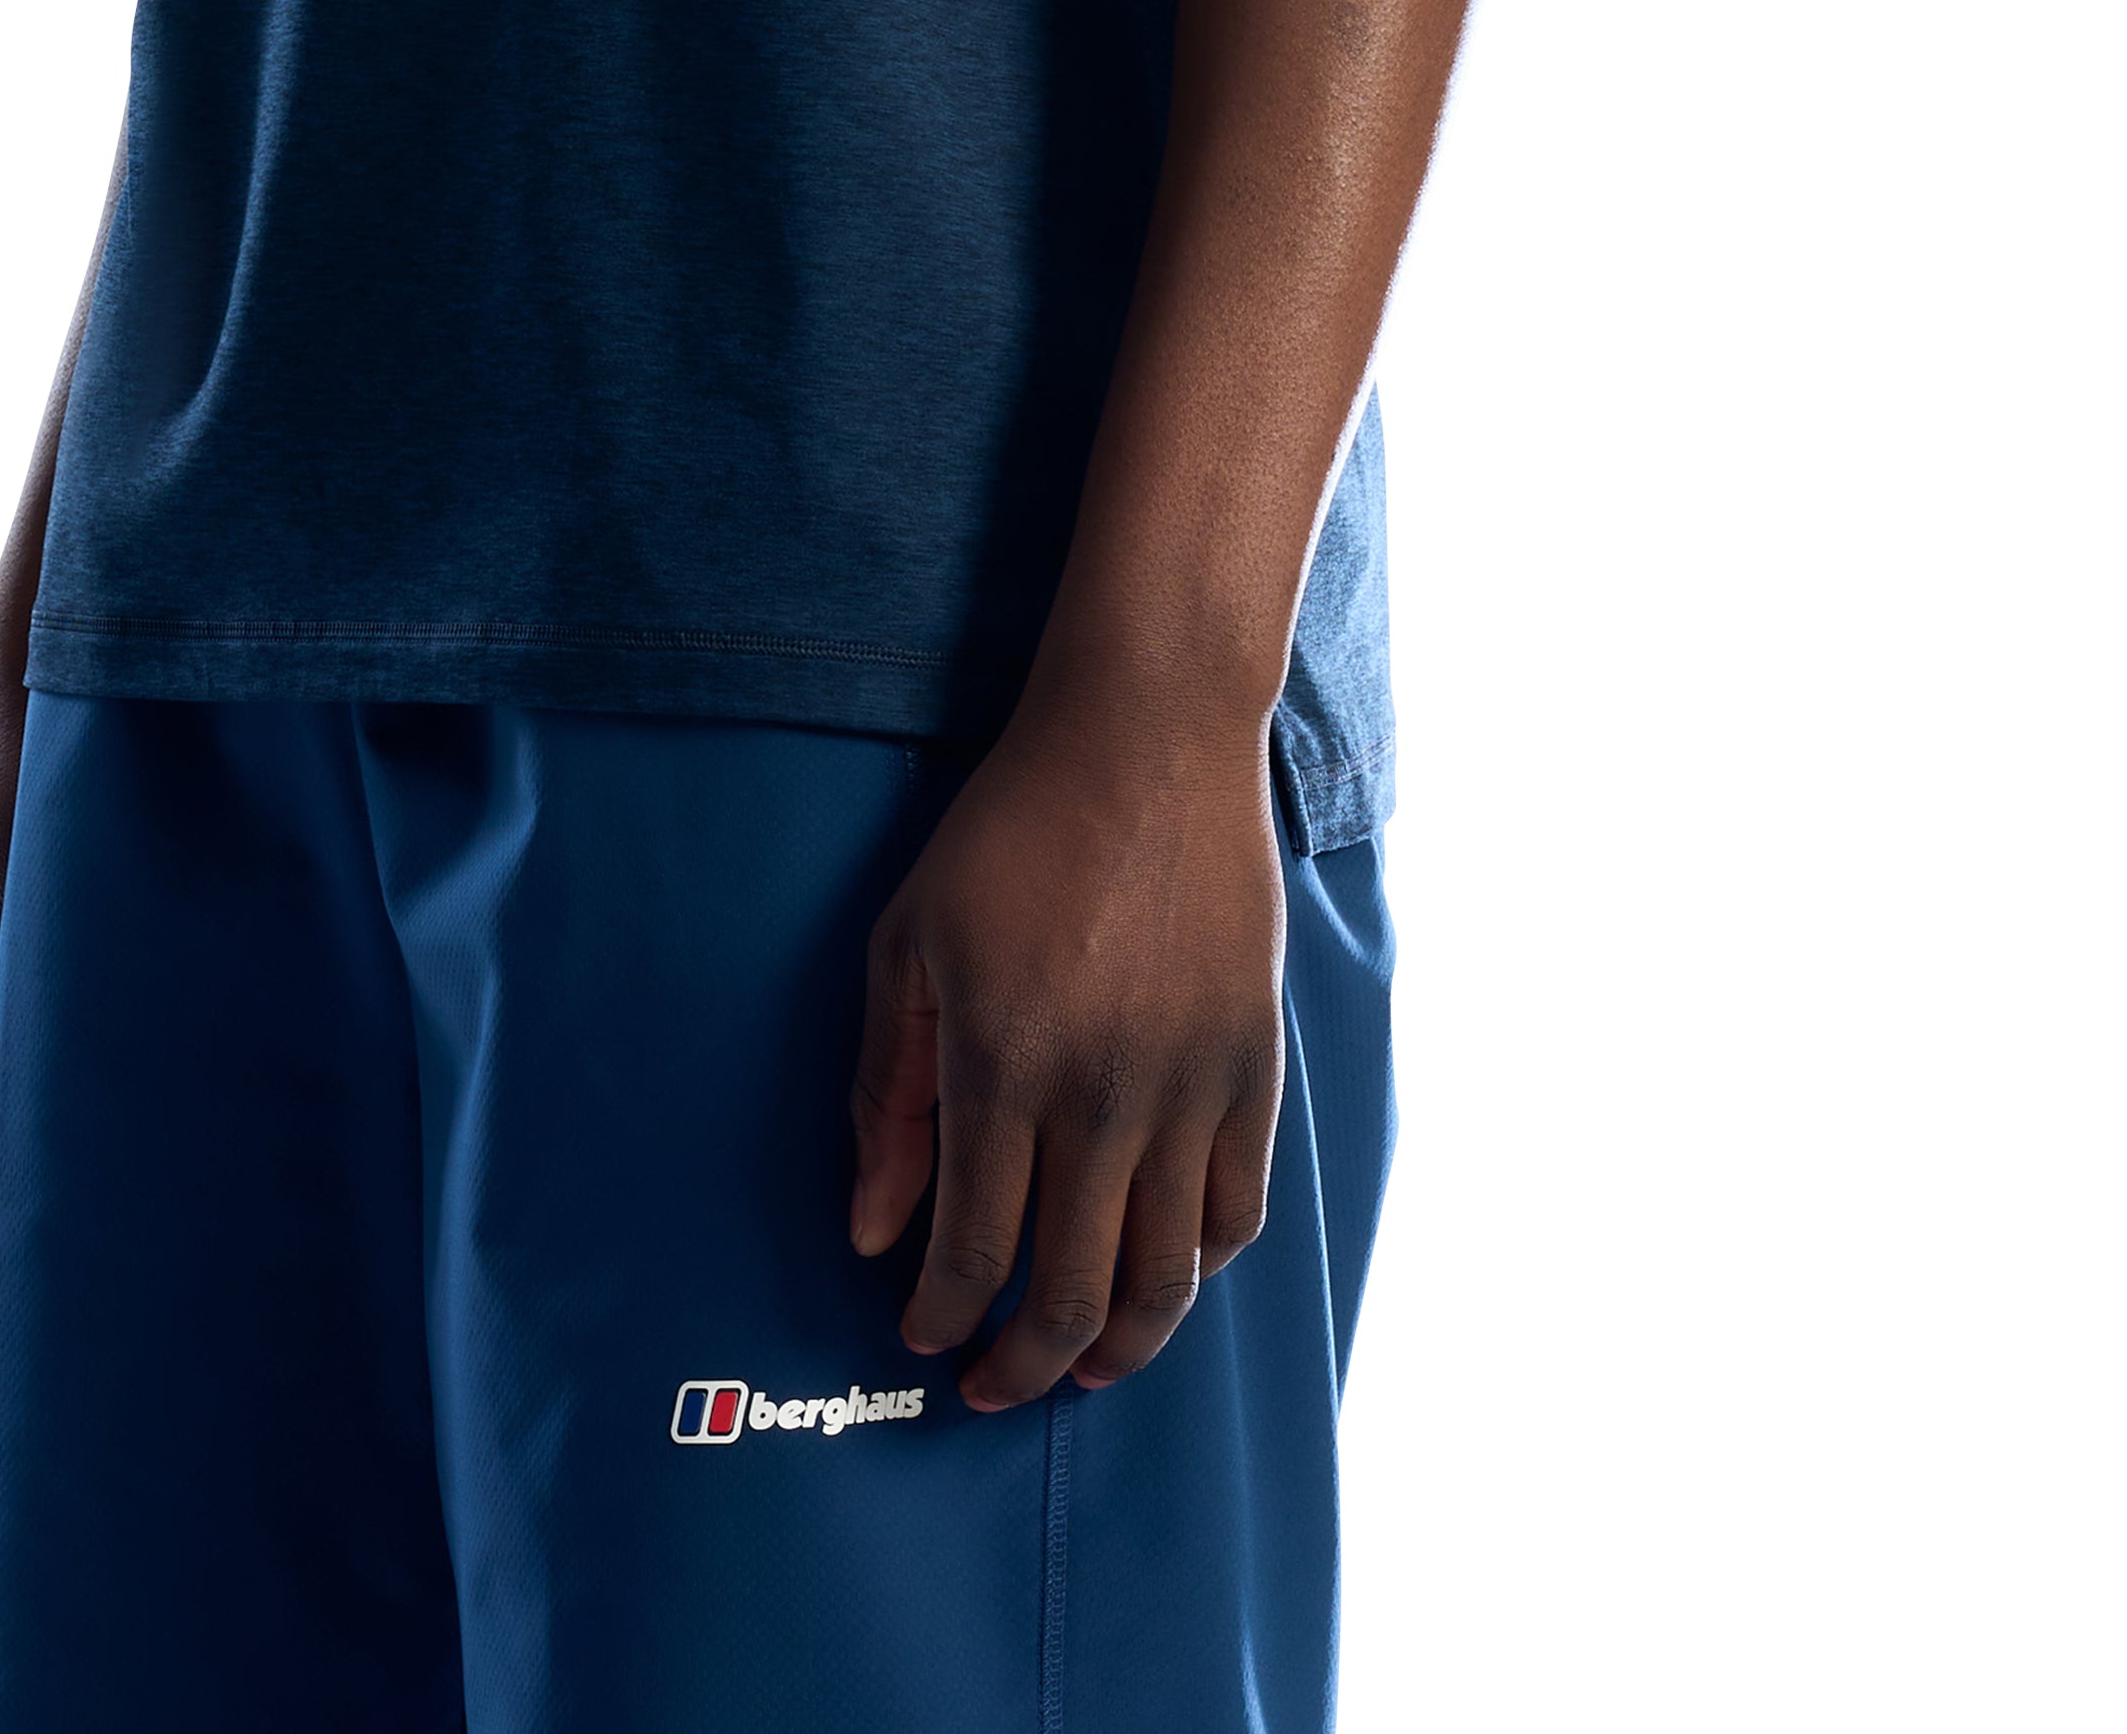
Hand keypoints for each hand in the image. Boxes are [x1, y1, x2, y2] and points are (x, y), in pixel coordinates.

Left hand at [847, 681, 1285, 1404]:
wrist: (1146, 741)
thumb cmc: (1010, 832)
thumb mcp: (909, 944)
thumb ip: (887, 1095)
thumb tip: (873, 1232)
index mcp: (1005, 1066)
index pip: (972, 1249)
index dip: (941, 1318)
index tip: (920, 1339)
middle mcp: (1105, 1096)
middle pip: (1072, 1292)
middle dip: (1021, 1365)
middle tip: (989, 1386)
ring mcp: (1192, 1087)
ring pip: (1164, 1278)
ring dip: (1117, 1348)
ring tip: (1079, 1369)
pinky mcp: (1253, 1067)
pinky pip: (1236, 1212)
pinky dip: (1195, 1270)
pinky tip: (1155, 1277)